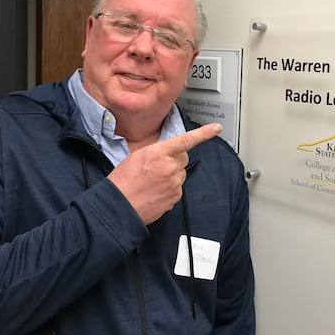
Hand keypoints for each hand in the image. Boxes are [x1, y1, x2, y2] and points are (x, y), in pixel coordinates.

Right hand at [108, 123, 222, 224]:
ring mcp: (174, 183)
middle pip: (183, 158)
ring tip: (152, 181)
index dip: (203, 133)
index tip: (216, 128)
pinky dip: (169, 189)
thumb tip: (166, 154)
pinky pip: (177, 188)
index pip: (186, 140)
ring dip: (171, 175)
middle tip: (157, 167)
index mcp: (159, 153)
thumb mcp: (137, 157)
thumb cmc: (123, 182)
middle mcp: (169, 167)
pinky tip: (155, 191)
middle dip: (174, 160)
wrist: (118, 206)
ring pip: (180, 174)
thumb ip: (156, 152)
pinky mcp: (175, 197)